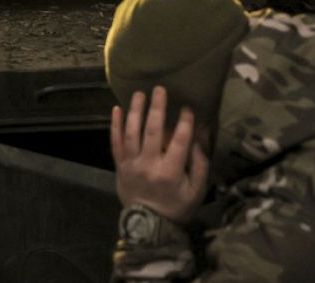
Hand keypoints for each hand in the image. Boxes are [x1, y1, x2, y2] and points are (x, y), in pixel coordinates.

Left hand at [110, 86, 210, 222]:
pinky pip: (115, 143)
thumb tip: (199, 139)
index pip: (178, 141)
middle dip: (156, 108)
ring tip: (139, 93)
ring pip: (131, 133)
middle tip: (159, 89)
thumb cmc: (176, 206)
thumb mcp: (196, 191)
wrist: (148, 225)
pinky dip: (115, 125)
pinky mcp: (120, 166)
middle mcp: (149, 165)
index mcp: (170, 172)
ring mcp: (131, 164)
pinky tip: (116, 109)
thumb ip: (200, 165)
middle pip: (152, 131)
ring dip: (135, 111)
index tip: (187, 107)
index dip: (184, 122)